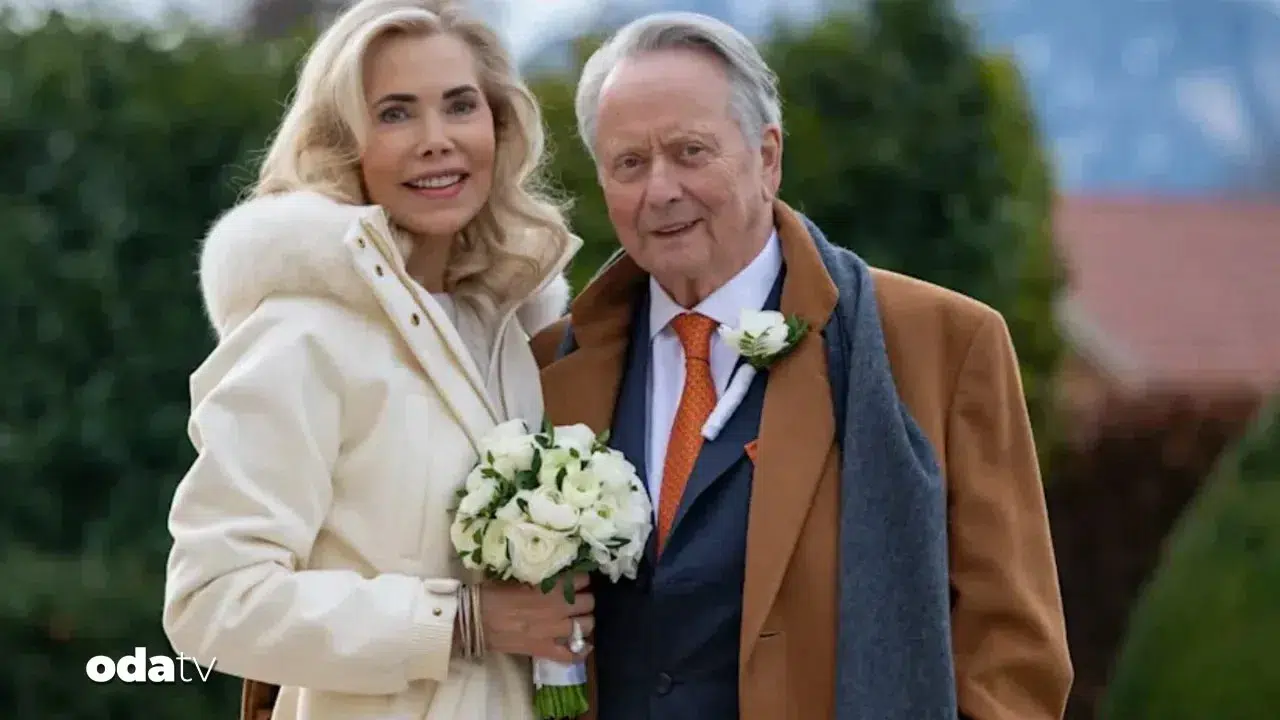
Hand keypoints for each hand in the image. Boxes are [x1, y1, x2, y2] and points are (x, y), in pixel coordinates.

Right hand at [478, 574, 593, 662]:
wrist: (474, 620)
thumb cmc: (492, 594)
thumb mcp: (518, 576)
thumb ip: (540, 576)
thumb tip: (554, 572)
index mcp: (550, 587)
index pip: (581, 579)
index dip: (581, 579)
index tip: (577, 580)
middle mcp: (557, 608)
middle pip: (589, 602)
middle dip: (585, 599)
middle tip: (577, 599)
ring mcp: (552, 631)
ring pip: (586, 626)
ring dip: (585, 621)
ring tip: (578, 619)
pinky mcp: (544, 649)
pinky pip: (570, 655)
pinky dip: (580, 652)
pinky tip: (583, 647)